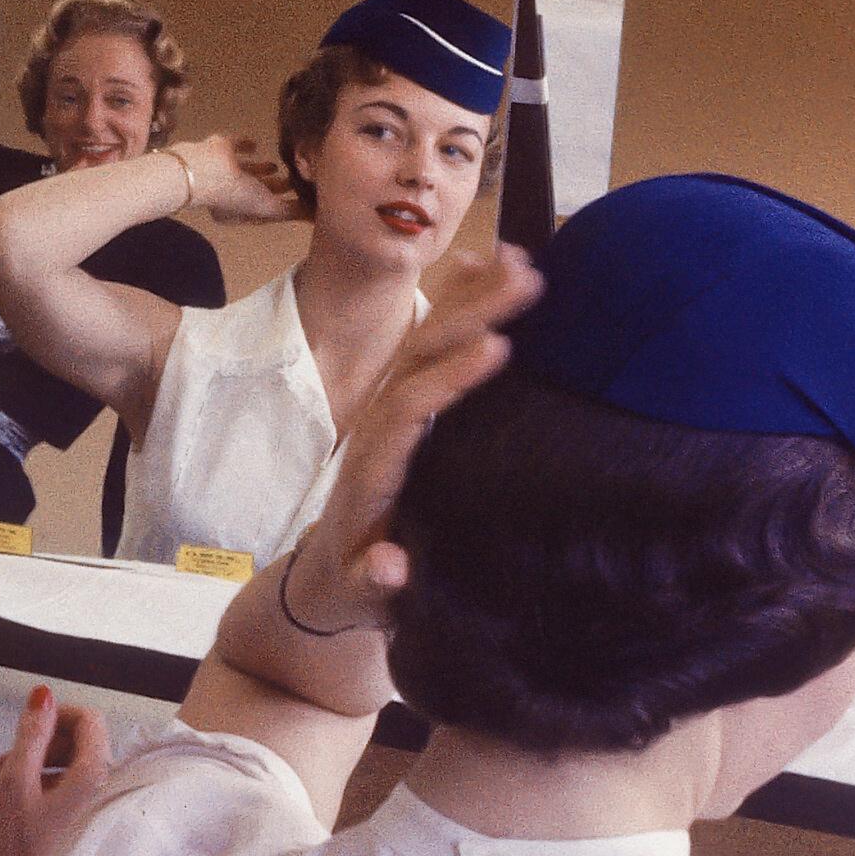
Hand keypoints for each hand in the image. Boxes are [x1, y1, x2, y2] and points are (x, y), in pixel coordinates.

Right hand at [0, 686, 110, 855]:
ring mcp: (91, 798)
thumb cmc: (15, 843)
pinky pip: (67, 776)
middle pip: (82, 736)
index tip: (29, 724)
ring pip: (72, 755)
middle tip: (12, 753)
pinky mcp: (80, 809)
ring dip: (40, 755)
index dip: (58, 714)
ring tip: (6, 770)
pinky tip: (17, 786)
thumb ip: (31, 734)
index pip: (90, 718)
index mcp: (92, 774)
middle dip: (46, 737)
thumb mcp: (15, 780)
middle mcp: (100, 784)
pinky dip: (43, 773)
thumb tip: (44, 694)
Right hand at [168, 135, 301, 225]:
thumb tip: (315, 216)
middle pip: (256, 191)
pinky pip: (235, 146)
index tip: (298, 198)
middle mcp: (229, 193)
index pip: (263, 211)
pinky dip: (245, 145)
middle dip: (273, 187)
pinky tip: (256, 143)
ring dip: (260, 169)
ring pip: (246, 171)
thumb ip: (290, 211)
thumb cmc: (235, 195)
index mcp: (237, 212)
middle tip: (294, 180)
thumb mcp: (268, 208)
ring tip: (277, 165)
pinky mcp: (219, 148)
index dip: (279, 205)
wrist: (204, 169)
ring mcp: (223, 169)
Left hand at [284, 244, 543, 634]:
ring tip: (520, 257)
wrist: (328, 578)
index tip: (496, 348)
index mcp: (373, 469)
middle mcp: (379, 426)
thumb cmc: (356, 591)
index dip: (448, 379)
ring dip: (470, 296)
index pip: (408, 411)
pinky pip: (428, 341)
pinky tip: (485, 260)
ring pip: (426, 338)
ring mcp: (391, 408)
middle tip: (526, 278)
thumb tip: (390, 566)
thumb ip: (375, 582)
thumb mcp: (364, 598)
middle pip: (419, 355)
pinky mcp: (408, 402)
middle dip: (470, 313)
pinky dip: (455, 299)